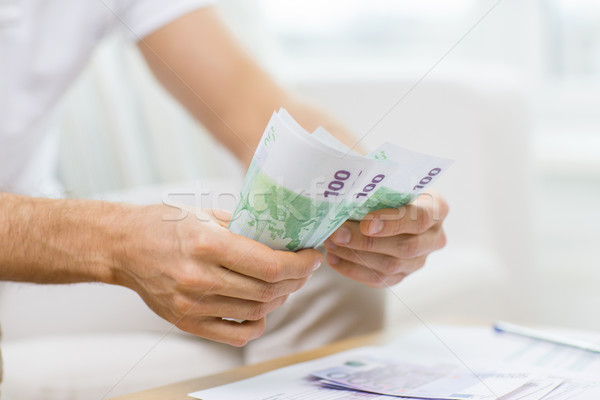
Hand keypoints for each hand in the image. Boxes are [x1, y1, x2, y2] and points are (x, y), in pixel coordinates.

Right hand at [113, 204, 321, 345]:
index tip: (312, 257)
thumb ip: (244, 227)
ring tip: (285, 283)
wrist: (123, 247)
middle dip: (297, 279)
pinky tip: (262, 308)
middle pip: (268, 289)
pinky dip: (258, 323)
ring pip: (257, 311)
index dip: (301, 264)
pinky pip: (236, 334)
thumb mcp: (205, 214)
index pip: (270, 265)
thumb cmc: (164, 225)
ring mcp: (192, 304)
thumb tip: (283, 236)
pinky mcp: (186, 322)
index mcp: (207, 244)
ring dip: (280, 298)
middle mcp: (200, 277)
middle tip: (304, 269)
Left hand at [323, 192, 447, 287]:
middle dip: (367, 242)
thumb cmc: (387, 188)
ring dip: (356, 255)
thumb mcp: (389, 181)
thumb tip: (346, 190)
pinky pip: (379, 279)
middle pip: (405, 247)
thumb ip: (376, 186)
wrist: (387, 206)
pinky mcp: (403, 275)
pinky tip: (333, 258)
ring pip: (391, 265)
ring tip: (331, 243)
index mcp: (437, 208)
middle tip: (337, 234)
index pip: (419, 218)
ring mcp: (420, 260)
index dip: (393, 222)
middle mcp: (434, 237)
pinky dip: (353, 270)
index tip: (365, 223)